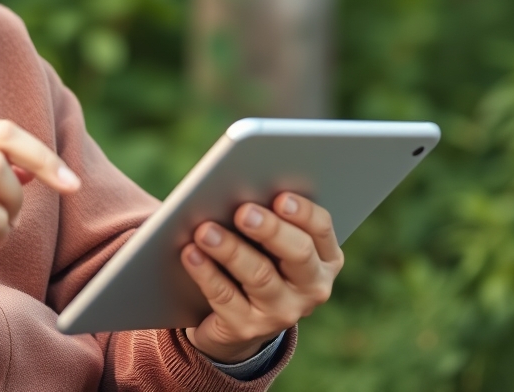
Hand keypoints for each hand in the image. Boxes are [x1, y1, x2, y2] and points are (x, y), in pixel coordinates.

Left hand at [181, 193, 342, 363]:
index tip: (280, 196)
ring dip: (230, 249)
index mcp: (323, 257)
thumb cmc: (254, 259)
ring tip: (205, 230)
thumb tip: (236, 185)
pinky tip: (190, 253)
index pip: (321, 228)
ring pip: (259, 276)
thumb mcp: (267, 241)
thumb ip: (263, 214)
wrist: (235, 321)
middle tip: (242, 211)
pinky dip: (206, 272)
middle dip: (270, 229)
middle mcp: (311, 287)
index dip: (303, 212)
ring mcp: (282, 312)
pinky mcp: (247, 328)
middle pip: (298, 253)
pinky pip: (225, 297)